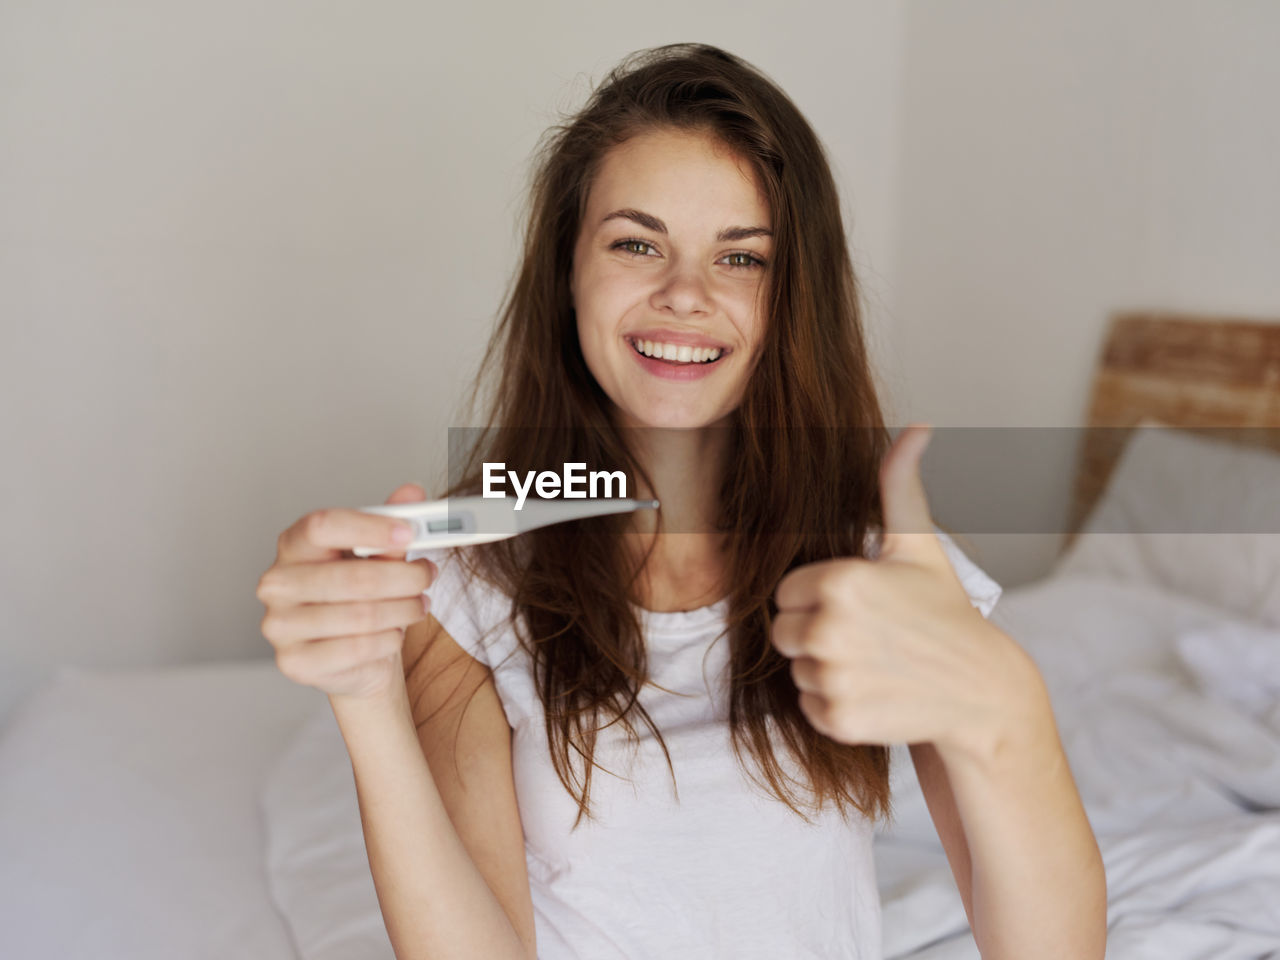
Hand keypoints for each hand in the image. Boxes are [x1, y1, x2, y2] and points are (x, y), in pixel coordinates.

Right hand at [257, 483, 437, 700]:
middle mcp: (278, 583)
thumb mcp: (378, 555)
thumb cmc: (362, 597)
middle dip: (403, 577)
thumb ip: (391, 524)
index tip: (409, 532)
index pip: (322, 525)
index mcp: (293, 545)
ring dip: (404, 610)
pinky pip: (359, 648)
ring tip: (418, 605)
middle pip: (351, 576)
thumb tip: (411, 493)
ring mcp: (280, 626)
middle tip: (426, 575)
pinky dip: (389, 640)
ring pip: (362, 615)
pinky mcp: (295, 662)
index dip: (370, 528)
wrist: (355, 655)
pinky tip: (395, 633)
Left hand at [770, 425, 1030, 755]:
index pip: (786, 592)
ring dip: (825, 671)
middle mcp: (830, 628)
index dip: (817, 599)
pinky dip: (834, 706)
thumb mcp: (919, 547)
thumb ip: (900, 485)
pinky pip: (808, 707)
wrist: (981, 691)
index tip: (858, 606)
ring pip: (796, 670)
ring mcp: (834, 677)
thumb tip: (916, 427)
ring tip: (875, 665)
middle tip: (866, 638)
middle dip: (815, 634)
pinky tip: (874, 694)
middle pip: (783, 632)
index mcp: (841, 580)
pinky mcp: (838, 719)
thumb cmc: (944, 612)